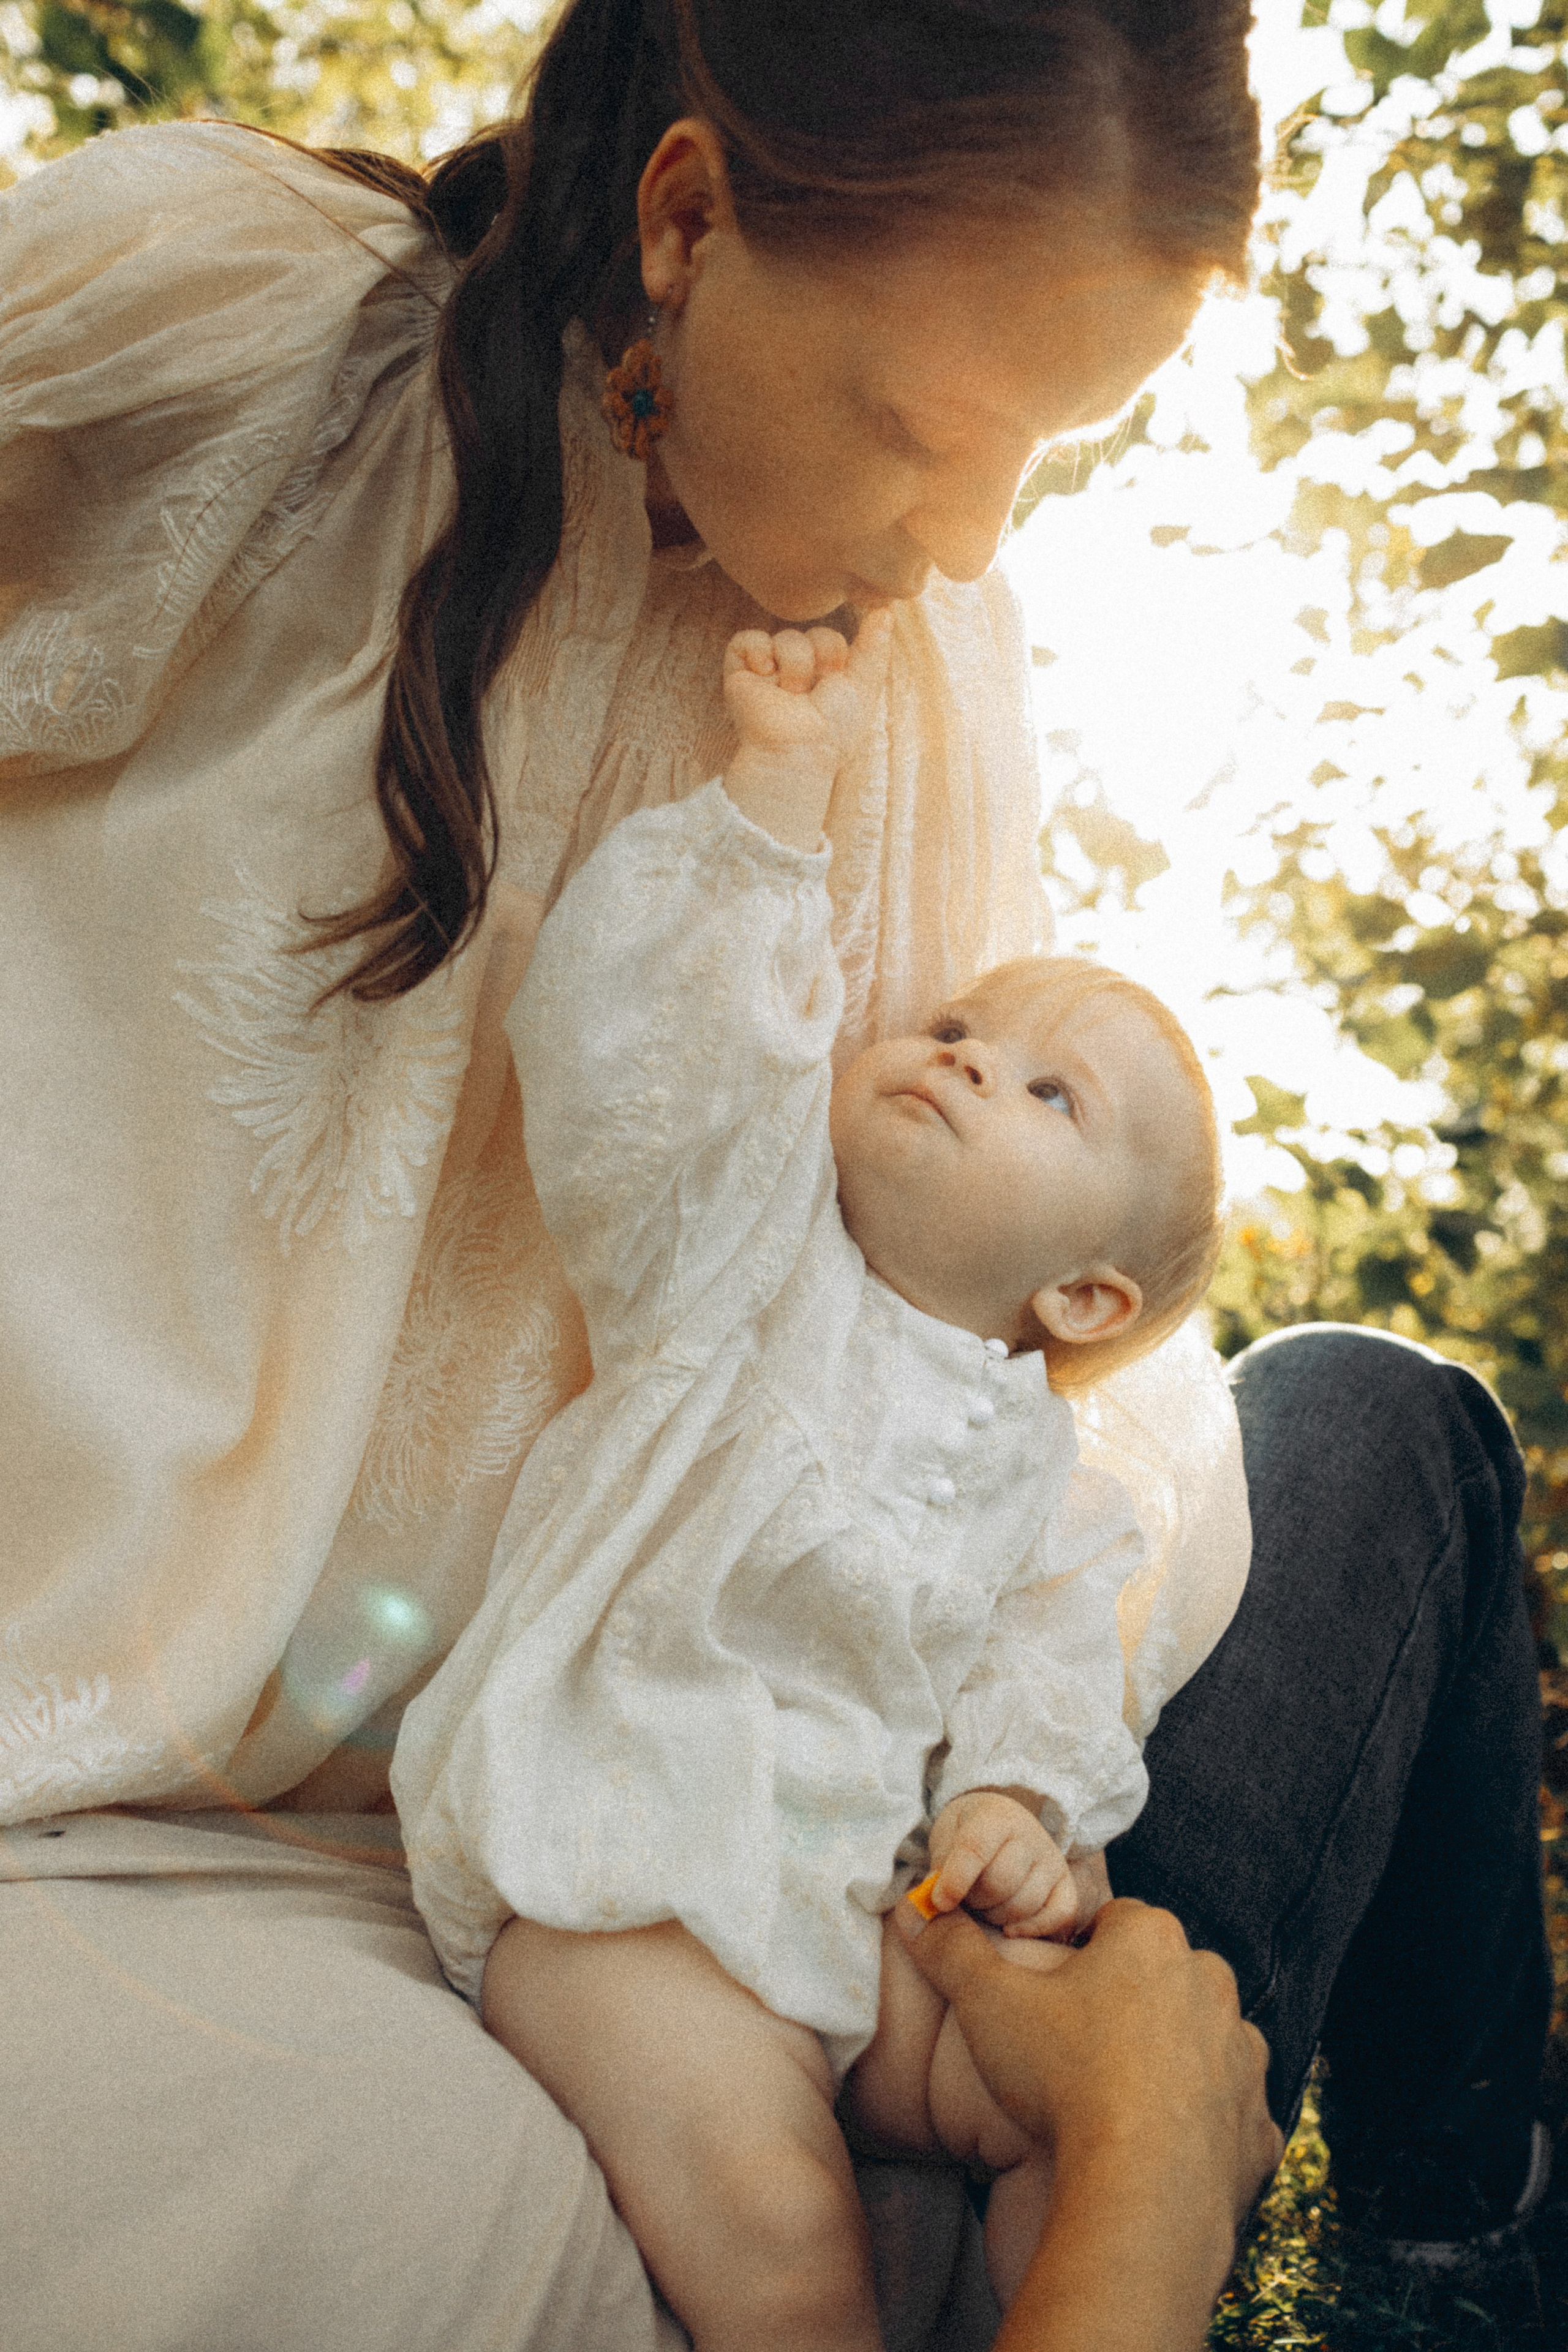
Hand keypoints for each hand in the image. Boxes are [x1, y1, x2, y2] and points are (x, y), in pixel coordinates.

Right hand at [723, 612, 890, 769]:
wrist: (797, 748)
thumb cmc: (834, 727)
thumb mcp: (864, 684)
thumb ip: (875, 645)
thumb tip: (887, 606)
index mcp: (821, 676)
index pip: (832, 638)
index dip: (835, 655)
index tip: (834, 682)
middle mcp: (795, 670)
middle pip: (811, 632)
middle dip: (817, 658)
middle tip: (811, 691)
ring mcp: (768, 670)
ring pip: (785, 637)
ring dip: (794, 666)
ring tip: (789, 694)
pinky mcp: (739, 671)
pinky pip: (747, 639)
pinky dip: (757, 653)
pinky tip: (764, 676)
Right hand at [897, 1895, 1282, 2227]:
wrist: (1139, 2190)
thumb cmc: (1065, 2079)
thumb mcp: (988, 2004)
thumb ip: (953, 1951)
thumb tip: (915, 1912)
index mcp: (1153, 1940)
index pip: (1114, 1922)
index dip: (1078, 1955)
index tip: (1051, 1996)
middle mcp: (1212, 1985)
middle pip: (1163, 1978)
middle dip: (1129, 2003)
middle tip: (1079, 2049)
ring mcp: (1244, 2058)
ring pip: (1205, 2043)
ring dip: (1172, 2061)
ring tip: (1118, 2102)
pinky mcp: (1259, 2128)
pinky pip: (1231, 2116)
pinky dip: (1202, 2128)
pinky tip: (1159, 2150)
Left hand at [926, 1789, 1077, 1938]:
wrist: (999, 1824)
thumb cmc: (965, 1835)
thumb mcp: (946, 1838)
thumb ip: (942, 1866)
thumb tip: (937, 1902)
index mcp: (996, 1815)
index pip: (976, 1849)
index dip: (956, 1880)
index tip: (939, 1902)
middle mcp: (1031, 1835)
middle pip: (999, 1883)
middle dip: (974, 1899)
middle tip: (965, 1897)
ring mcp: (1052, 1860)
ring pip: (1023, 1905)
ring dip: (996, 1916)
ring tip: (984, 1904)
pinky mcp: (1066, 1885)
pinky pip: (1059, 1915)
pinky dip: (1032, 1929)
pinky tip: (1009, 1931)